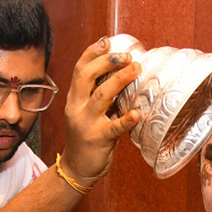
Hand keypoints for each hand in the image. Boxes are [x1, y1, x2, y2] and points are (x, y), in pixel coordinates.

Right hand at [59, 37, 142, 181]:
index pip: (80, 69)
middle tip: (128, 56)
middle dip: (107, 62)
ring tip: (136, 69)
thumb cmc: (87, 138)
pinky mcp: (98, 139)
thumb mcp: (86, 112)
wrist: (76, 169)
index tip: (108, 42)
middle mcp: (77, 108)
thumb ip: (98, 95)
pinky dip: (126, 119)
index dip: (93, 53)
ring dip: (119, 80)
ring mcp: (86, 123)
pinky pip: (114, 127)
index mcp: (74, 98)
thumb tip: (122, 74)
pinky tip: (137, 113)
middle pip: (87, 76)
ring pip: (101, 96)